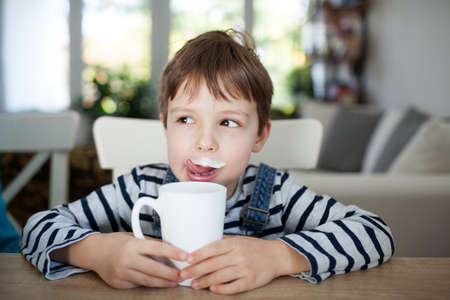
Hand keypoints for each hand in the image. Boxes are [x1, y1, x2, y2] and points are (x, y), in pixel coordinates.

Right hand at [53, 232, 187, 288]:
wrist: (93, 252)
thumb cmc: (116, 241)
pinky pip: (138, 284)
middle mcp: (127, 259)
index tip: (187, 257)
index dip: (174, 253)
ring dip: (163, 282)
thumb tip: (171, 248)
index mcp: (133, 244)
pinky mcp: (118, 283)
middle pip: (155, 268)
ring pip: (148, 280)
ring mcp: (122, 273)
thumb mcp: (133, 236)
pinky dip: (149, 283)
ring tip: (175, 282)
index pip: (158, 248)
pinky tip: (158, 283)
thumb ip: (149, 242)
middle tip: (184, 275)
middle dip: (172, 273)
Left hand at [178, 236, 284, 294]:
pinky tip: (212, 289)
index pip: (213, 248)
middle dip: (195, 270)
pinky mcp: (251, 281)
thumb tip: (200, 244)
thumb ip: (222, 242)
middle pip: (213, 263)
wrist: (277, 256)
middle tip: (182, 275)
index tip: (186, 259)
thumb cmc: (254, 247)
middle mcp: (239, 255)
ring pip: (221, 276)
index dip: (198, 254)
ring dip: (205, 281)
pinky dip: (222, 289)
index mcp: (235, 243)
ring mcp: (245, 269)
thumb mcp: (239, 240)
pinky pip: (234, 286)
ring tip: (193, 284)